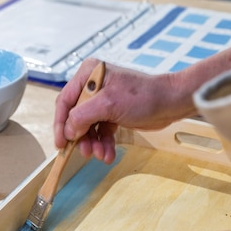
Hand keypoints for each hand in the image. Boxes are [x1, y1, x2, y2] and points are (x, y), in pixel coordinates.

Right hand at [53, 39, 230, 163]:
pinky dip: (104, 143)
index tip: (60, 144)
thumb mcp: (108, 105)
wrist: (170, 103)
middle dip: (81, 137)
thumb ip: (83, 116)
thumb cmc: (142, 97)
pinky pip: (102, 131)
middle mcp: (93, 86)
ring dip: (93, 143)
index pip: (65, 101)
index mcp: (88, 75)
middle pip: (76, 117)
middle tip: (86, 153)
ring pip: (89, 127)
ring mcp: (103, 100)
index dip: (60, 124)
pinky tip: (108, 154)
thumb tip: (68, 131)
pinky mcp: (113, 113)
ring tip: (101, 155)